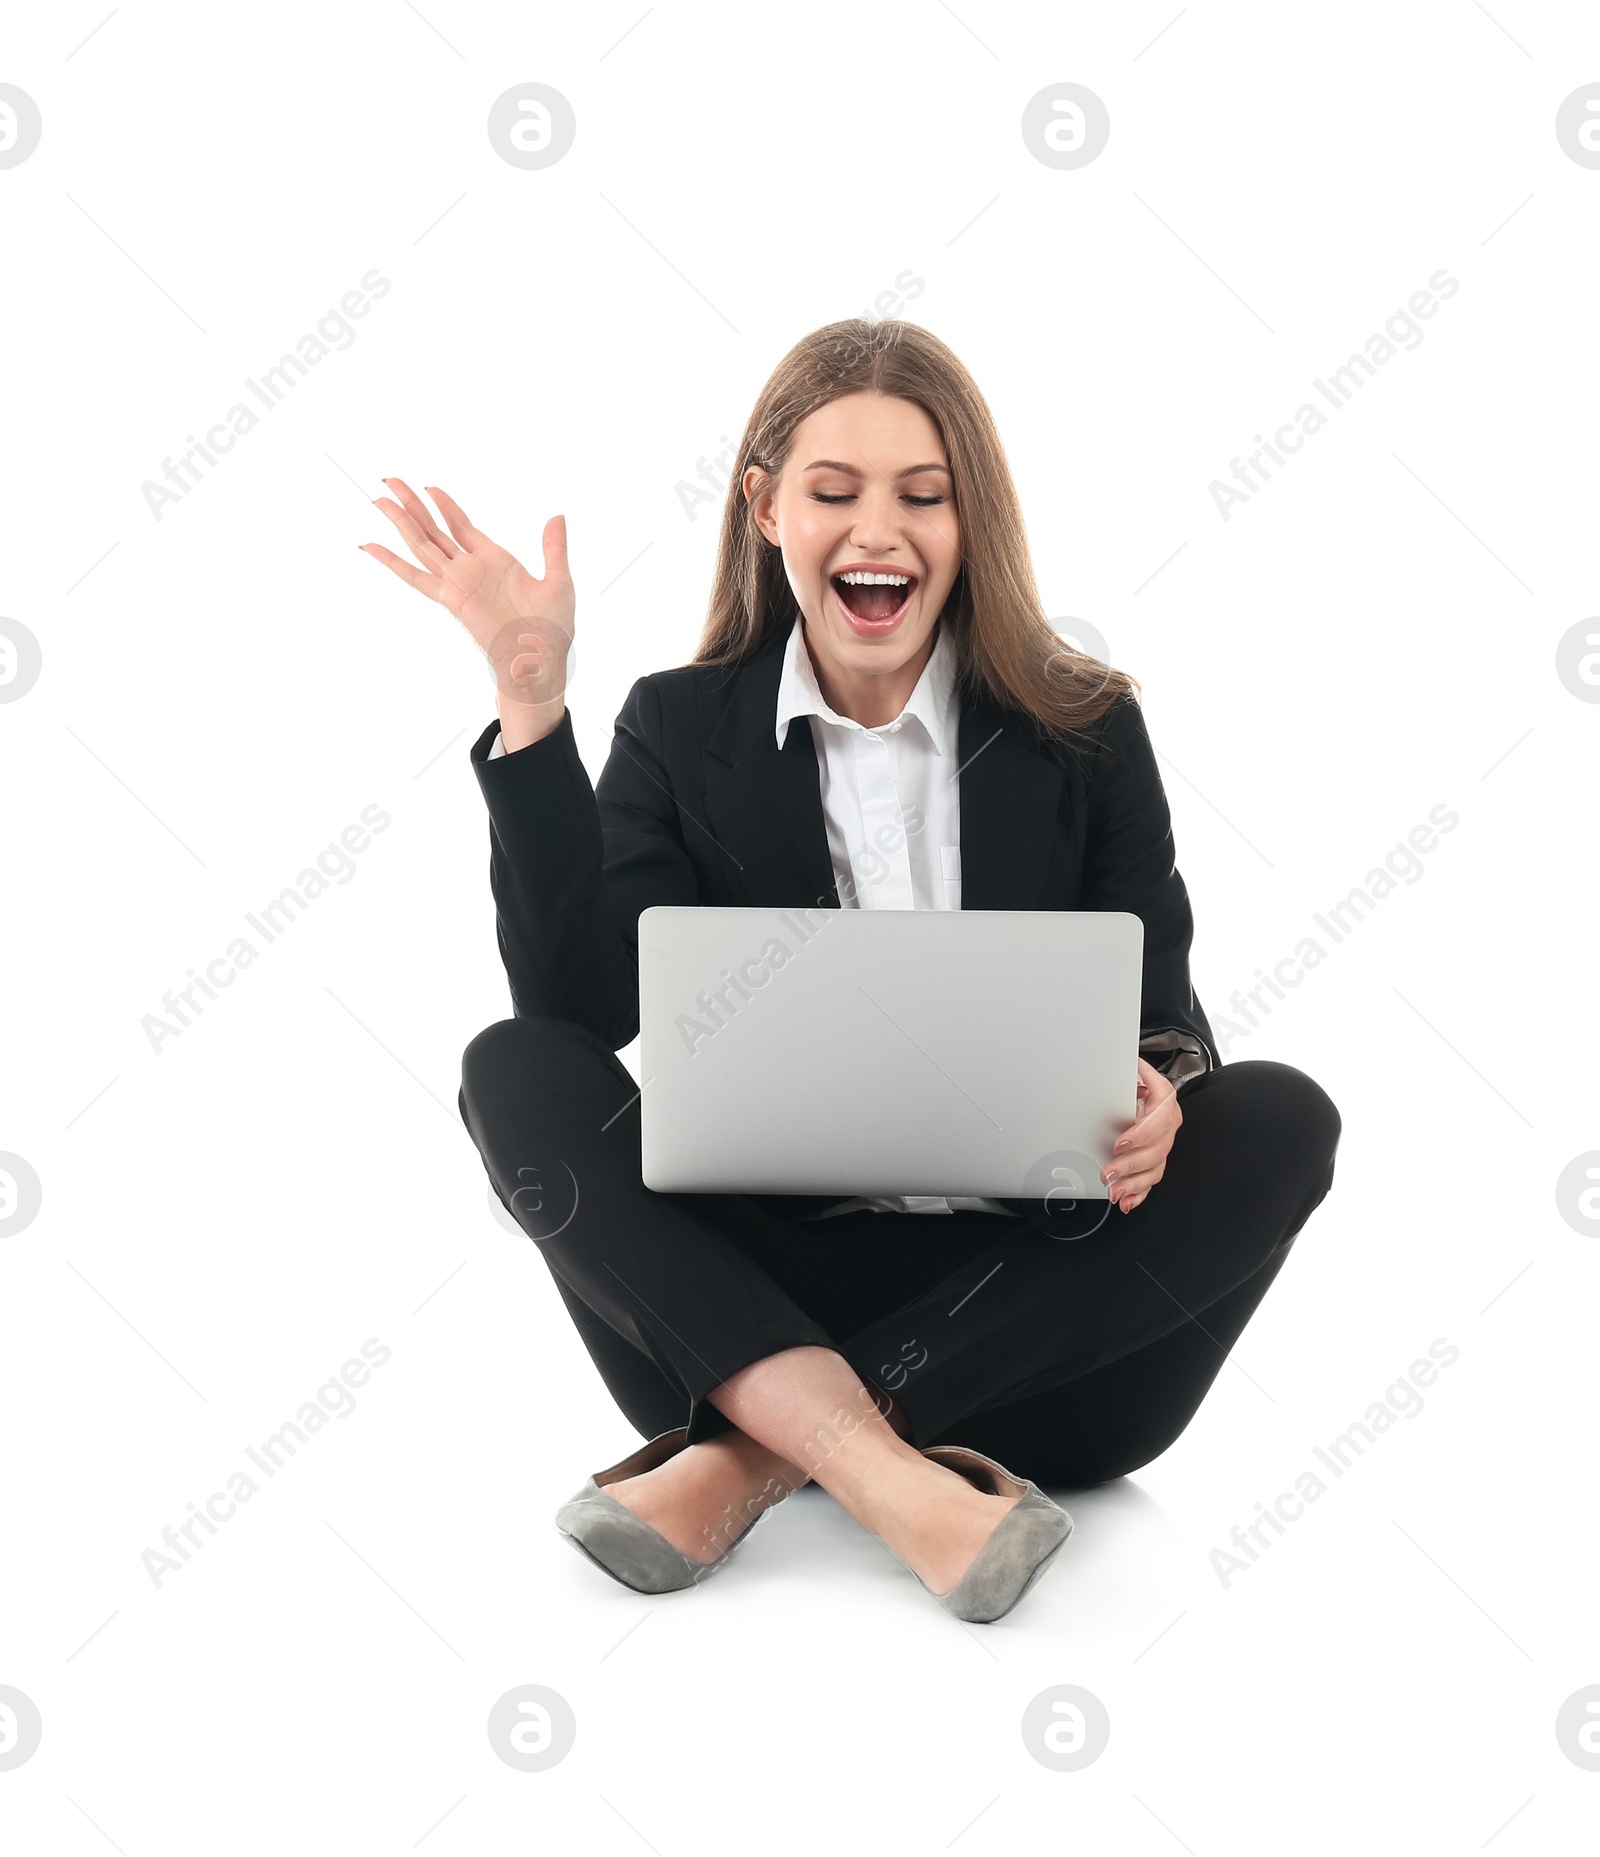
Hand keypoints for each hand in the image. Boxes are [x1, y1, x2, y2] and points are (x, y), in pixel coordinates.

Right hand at [360, 478, 573, 714]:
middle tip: (390, 481)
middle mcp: (470, 569)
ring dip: (400, 521)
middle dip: (412, 505)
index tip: (428, 486)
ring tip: (379, 498)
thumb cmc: (552, 629)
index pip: (461, 525)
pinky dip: (392, 561)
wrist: (541, 659)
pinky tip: (371, 546)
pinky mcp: (450, 598)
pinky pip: (415, 576)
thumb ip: (554, 547)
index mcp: (495, 561)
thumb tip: (558, 516)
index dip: (445, 505)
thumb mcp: (559, 580)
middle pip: (433, 530)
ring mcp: (457, 583)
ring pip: (421, 544)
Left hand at [1102, 1058, 1181, 1213]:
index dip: (1140, 1135)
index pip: (1158, 1122)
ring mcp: (1163, 1144)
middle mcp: (1168, 1125)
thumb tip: (1122, 1062)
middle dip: (1130, 1165)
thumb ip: (1130, 1069)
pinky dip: (1139, 1194)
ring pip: (1154, 1169)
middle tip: (1108, 1172)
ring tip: (1114, 1192)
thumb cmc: (1136, 1078)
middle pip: (1155, 1151)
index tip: (1120, 1143)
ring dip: (1134, 1184)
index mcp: (1165, 1101)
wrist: (1147, 1087)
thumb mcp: (1132, 1067)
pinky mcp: (1155, 1159)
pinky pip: (1151, 1181)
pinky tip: (1127, 1202)